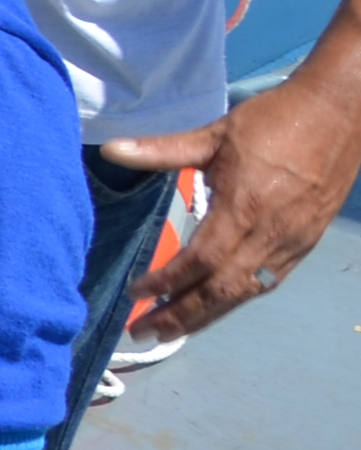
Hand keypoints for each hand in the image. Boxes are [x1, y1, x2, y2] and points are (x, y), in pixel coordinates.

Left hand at [101, 75, 360, 340]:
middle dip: (181, 316)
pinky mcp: (305, 244)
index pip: (200, 260)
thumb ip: (161, 149)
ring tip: (171, 330)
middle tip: (143, 333)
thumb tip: (111, 150)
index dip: (167, 282)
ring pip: (245, 293)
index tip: (136, 295)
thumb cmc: (273, 121)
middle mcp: (270, 234)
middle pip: (221, 290)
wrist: (339, 116)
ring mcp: (291, 243)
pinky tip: (213, 307)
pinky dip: (235, 299)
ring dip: (206, 316)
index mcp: (244, 206)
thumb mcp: (214, 133)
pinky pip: (266, 283)